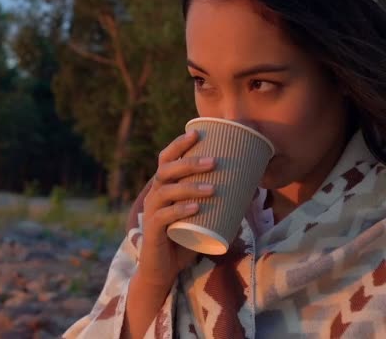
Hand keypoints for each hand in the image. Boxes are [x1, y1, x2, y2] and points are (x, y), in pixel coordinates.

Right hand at [136, 130, 215, 286]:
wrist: (163, 269)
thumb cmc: (184, 238)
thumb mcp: (201, 217)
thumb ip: (218, 203)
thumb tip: (250, 190)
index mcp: (164, 186)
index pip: (166, 159)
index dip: (178, 144)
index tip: (197, 133)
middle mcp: (154, 194)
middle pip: (166, 170)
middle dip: (189, 163)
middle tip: (214, 162)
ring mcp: (151, 212)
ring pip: (166, 191)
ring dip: (189, 187)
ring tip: (212, 188)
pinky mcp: (152, 230)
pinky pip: (164, 216)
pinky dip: (180, 210)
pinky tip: (196, 208)